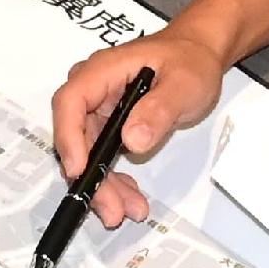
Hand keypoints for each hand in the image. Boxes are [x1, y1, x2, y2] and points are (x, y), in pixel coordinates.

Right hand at [49, 30, 229, 228]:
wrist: (199, 57)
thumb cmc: (190, 62)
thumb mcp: (183, 84)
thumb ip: (158, 110)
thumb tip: (131, 139)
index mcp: (102, 71)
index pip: (71, 102)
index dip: (69, 137)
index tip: (79, 170)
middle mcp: (93, 91)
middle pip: (77, 136)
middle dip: (91, 176)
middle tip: (112, 210)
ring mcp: (99, 110)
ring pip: (89, 154)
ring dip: (105, 185)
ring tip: (130, 210)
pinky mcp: (109, 126)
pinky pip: (103, 156)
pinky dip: (115, 179)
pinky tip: (131, 197)